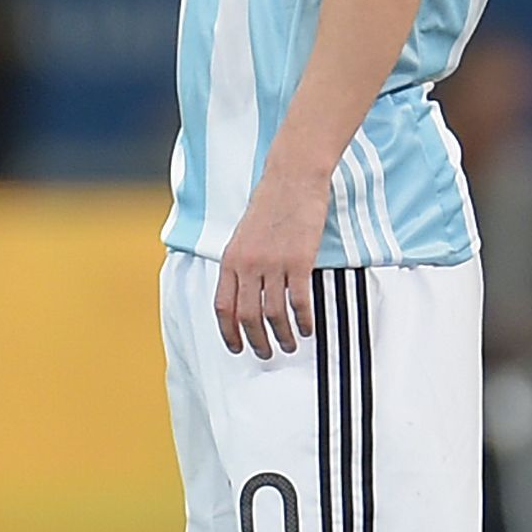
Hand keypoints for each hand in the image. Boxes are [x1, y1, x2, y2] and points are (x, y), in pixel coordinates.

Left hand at [214, 169, 328, 358]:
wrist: (292, 177)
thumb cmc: (271, 203)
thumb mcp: (244, 235)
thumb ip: (241, 264)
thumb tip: (245, 295)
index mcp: (230, 259)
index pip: (223, 307)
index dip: (229, 333)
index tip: (237, 348)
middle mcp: (248, 265)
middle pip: (247, 316)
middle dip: (256, 341)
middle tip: (267, 354)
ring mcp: (273, 263)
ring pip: (273, 313)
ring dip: (283, 335)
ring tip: (290, 345)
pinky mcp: (299, 260)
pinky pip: (299, 300)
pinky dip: (304, 319)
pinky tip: (309, 328)